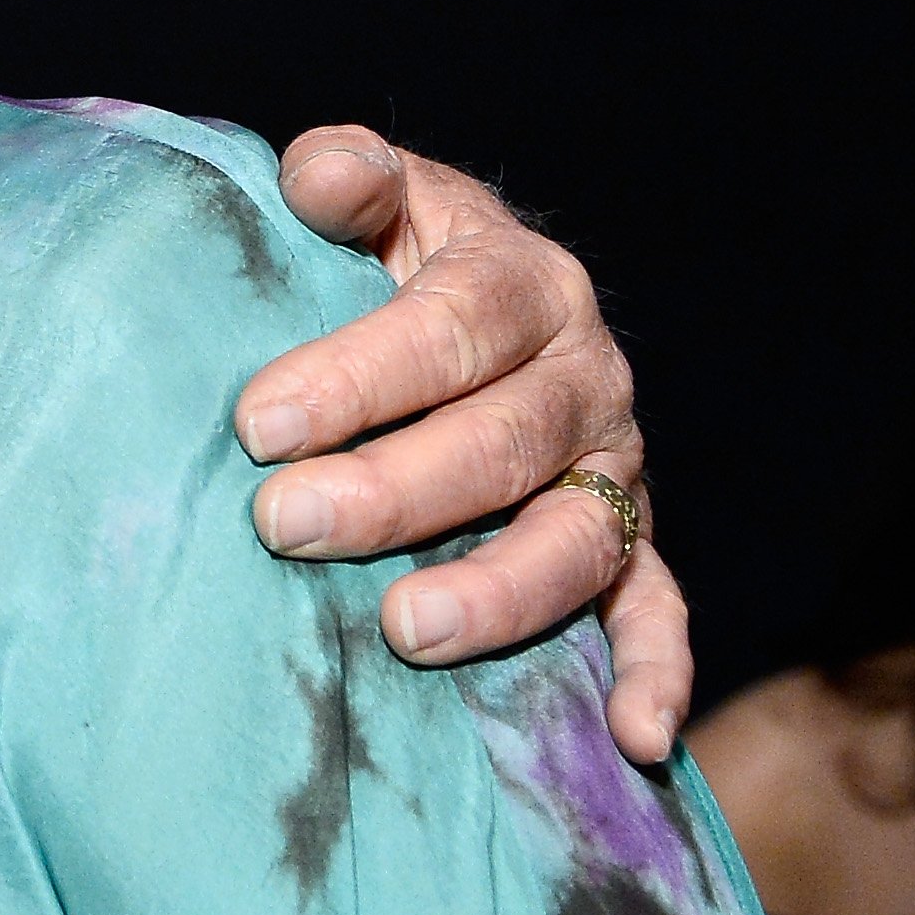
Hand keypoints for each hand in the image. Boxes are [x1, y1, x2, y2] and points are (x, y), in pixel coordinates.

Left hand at [231, 128, 688, 765]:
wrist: (461, 311)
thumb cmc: (388, 262)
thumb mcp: (377, 203)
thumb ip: (346, 179)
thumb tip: (322, 174)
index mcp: (525, 283)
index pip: (452, 326)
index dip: (358, 374)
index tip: (257, 423)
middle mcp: (586, 377)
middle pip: (504, 439)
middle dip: (393, 490)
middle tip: (284, 524)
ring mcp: (614, 470)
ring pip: (576, 537)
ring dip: (498, 590)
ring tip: (404, 629)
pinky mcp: (631, 547)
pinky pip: (656, 613)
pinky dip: (657, 674)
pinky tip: (634, 740)